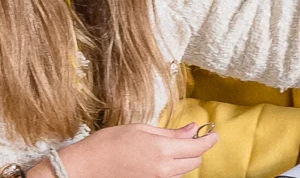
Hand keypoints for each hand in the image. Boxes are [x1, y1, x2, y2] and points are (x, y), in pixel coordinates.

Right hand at [57, 123, 217, 177]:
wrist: (86, 167)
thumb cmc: (108, 144)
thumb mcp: (141, 129)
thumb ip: (169, 132)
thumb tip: (192, 129)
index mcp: (162, 150)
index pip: (198, 147)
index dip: (209, 140)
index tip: (214, 134)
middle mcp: (163, 170)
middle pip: (194, 161)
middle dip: (197, 149)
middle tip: (190, 137)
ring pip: (183, 171)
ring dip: (184, 160)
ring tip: (170, 148)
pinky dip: (172, 169)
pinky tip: (161, 160)